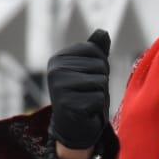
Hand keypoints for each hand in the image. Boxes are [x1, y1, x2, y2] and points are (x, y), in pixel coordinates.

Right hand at [47, 30, 110, 149]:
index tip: (87, 77)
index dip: (100, 65)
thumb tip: (103, 32)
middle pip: (100, 66)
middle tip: (87, 92)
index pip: (94, 50)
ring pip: (101, 82)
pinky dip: (97, 107)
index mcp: (58, 59)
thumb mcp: (90, 69)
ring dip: (100, 94)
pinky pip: (99, 98)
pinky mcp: (68, 104)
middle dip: (101, 81)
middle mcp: (55, 71)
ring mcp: (60, 87)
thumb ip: (96, 50)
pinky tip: (86, 111)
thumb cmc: (84, 93)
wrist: (74, 126)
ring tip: (87, 100)